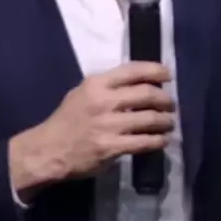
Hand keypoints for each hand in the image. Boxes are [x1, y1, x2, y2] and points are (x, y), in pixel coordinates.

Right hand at [9, 62, 173, 195]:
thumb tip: (137, 83)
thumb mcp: (81, 93)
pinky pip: (144, 142)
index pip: (133, 70)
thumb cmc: (67, 120)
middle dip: (165, 99)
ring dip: (166, 121)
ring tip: (169, 123)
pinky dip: (158, 140)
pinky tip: (162, 140)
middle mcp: (104, 101)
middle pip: (147, 94)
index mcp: (96, 84)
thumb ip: (106, 86)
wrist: (50, 149)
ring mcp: (108, 125)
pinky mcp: (112, 147)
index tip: (168, 75)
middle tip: (170, 105)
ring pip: (150, 119)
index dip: (156, 71)